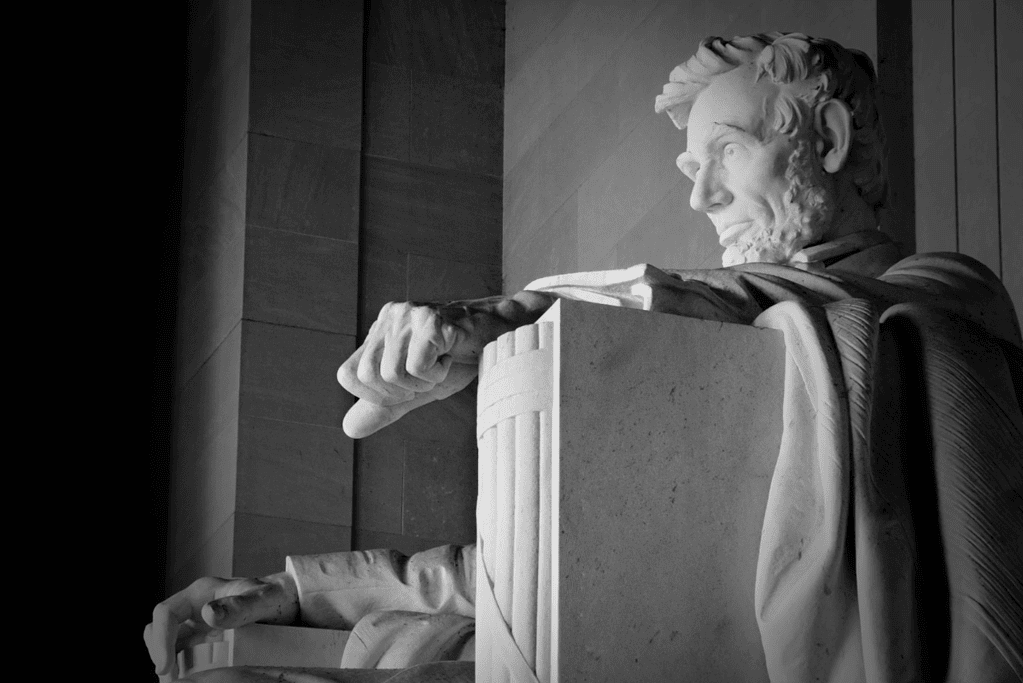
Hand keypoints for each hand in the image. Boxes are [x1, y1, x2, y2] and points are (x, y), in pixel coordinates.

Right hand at [144, 573, 297, 680]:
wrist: (289, 604)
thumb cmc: (276, 597)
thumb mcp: (263, 600)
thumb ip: (240, 606)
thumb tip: (208, 613)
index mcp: (201, 592)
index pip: (166, 612)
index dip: (160, 639)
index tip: (165, 666)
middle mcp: (194, 608)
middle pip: (158, 628)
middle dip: (158, 652)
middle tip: (169, 678)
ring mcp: (197, 625)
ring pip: (168, 643)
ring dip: (168, 662)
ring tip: (177, 681)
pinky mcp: (204, 641)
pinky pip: (183, 655)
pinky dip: (181, 668)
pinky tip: (189, 679)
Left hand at [338, 301, 490, 437]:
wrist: (504, 338)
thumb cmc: (461, 359)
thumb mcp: (417, 388)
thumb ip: (384, 406)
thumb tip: (348, 429)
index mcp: (380, 331)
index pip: (347, 374)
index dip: (374, 395)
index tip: (407, 387)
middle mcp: (389, 317)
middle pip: (366, 377)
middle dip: (400, 391)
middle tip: (428, 376)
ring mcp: (408, 315)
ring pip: (391, 374)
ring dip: (422, 382)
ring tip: (441, 365)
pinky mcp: (430, 321)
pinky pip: (416, 367)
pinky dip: (437, 374)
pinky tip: (451, 356)